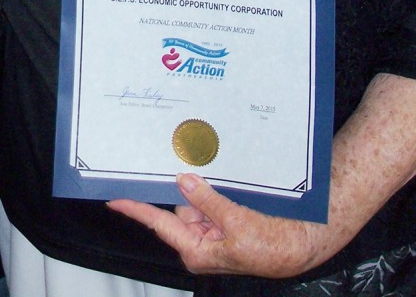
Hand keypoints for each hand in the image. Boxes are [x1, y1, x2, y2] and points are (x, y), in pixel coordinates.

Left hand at [109, 174, 318, 278]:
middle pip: (178, 205)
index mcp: (196, 250)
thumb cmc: (272, 248)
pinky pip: (210, 197)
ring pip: (195, 197)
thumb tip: (183, 181)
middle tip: (183, 166)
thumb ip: (208, 202)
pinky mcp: (225, 220)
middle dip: (182, 187)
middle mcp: (200, 240)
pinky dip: (213, 188)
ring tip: (222, 183)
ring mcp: (212, 230)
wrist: (301, 246)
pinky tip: (227, 183)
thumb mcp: (237, 224)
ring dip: (203, 186)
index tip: (114, 198)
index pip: (159, 223)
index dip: (135, 209)